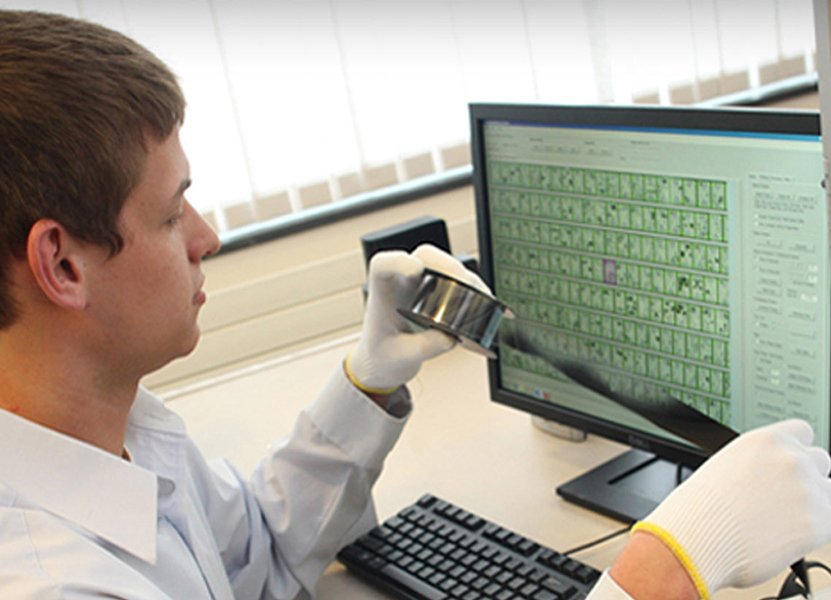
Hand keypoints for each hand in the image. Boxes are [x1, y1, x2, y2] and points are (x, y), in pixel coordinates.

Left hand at [346, 244, 489, 393]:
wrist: (385, 361)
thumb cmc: (383, 354)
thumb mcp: (400, 357)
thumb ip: (423, 347)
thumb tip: (450, 337)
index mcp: (383, 293)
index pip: (383, 265)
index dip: (398, 261)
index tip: (415, 270)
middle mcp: (403, 282)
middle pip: (424, 256)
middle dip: (446, 264)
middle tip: (462, 281)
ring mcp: (423, 285)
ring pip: (447, 266)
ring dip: (467, 278)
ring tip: (483, 297)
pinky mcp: (440, 292)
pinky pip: (459, 281)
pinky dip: (474, 288)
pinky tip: (486, 302)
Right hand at [634, 419, 830, 596]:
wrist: (697, 537)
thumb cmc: (700, 507)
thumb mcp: (726, 466)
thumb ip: (758, 464)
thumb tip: (770, 478)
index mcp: (767, 440)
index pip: (803, 431)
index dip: (796, 449)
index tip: (789, 465)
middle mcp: (791, 459)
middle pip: (821, 460)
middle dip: (807, 476)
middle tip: (785, 497)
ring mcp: (808, 489)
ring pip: (829, 492)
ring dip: (814, 503)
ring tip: (785, 519)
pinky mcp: (819, 522)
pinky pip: (829, 522)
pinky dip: (814, 530)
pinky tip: (786, 536)